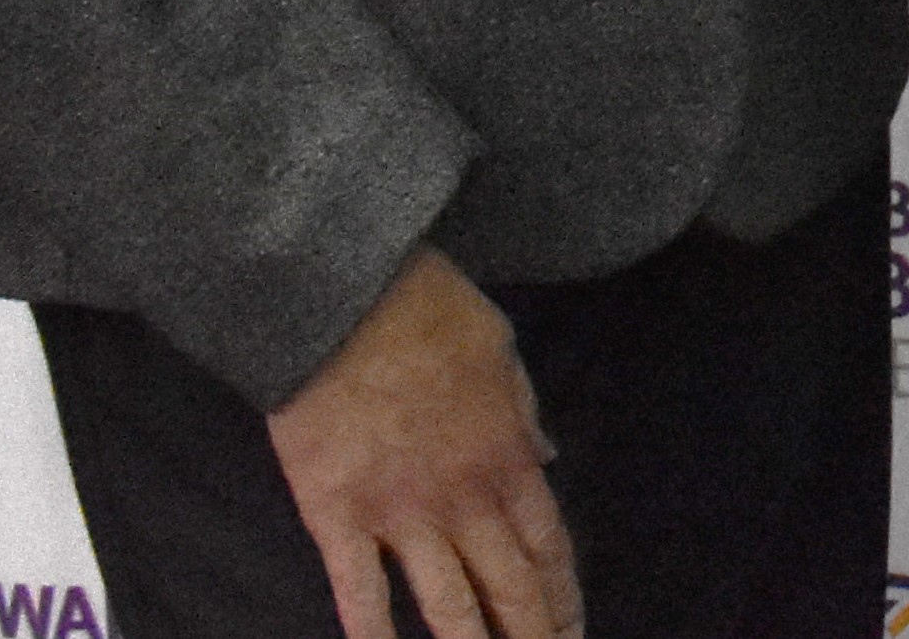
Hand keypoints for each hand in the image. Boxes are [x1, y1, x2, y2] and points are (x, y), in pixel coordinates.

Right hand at [263, 249, 578, 638]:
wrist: (346, 302)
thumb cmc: (427, 312)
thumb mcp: (501, 350)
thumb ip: (525, 412)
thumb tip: (546, 457)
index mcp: (507, 454)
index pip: (547, 544)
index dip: (561, 594)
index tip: (571, 627)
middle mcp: (462, 497)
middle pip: (508, 585)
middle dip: (531, 634)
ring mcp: (400, 513)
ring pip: (446, 605)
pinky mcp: (337, 517)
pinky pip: (359, 592)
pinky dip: (373, 634)